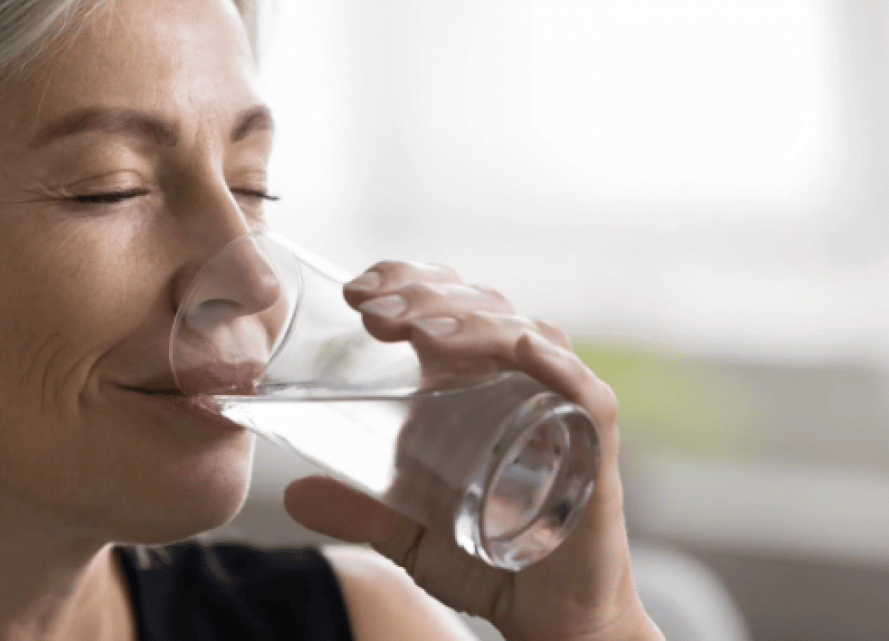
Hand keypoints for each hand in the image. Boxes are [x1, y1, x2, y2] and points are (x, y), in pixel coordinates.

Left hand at [282, 261, 660, 640]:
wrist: (551, 620)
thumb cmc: (489, 559)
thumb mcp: (409, 532)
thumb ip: (360, 509)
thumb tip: (293, 496)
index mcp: (478, 382)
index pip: (449, 303)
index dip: (407, 280)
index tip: (356, 291)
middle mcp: (522, 380)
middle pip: (481, 308)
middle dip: (425, 297)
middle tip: (373, 311)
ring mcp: (560, 407)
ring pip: (524, 334)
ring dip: (470, 323)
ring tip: (416, 333)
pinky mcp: (595, 447)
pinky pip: (583, 391)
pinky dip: (555, 363)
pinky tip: (521, 347)